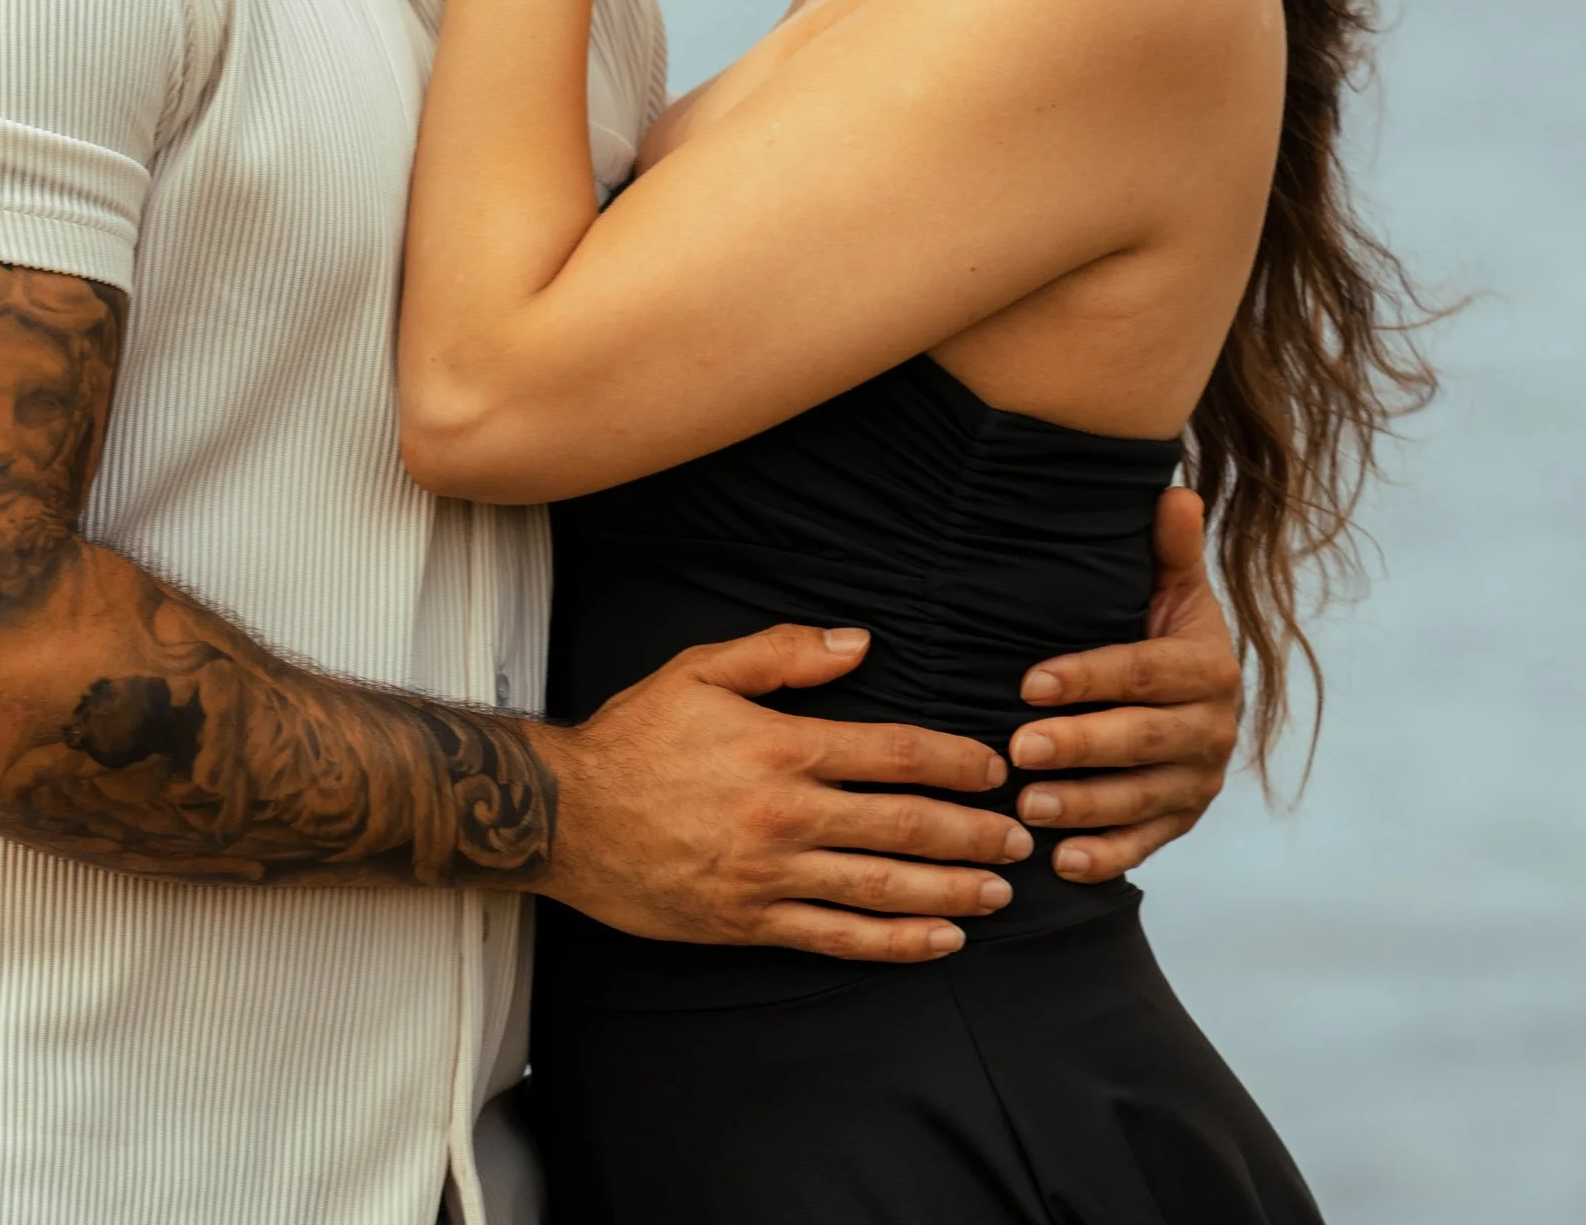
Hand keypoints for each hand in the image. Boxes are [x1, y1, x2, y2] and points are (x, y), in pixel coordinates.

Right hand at [534, 622, 1033, 963]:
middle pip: (903, 826)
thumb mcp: (702, 670)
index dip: (955, 762)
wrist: (563, 814)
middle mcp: (786, 815)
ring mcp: (770, 876)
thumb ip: (784, 653)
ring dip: (950, 891)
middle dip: (972, 833)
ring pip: (882, 887)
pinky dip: (895, 943)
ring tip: (999, 893)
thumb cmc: (635, 736)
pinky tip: (939, 941)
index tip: (994, 769)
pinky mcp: (749, 922)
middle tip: (1022, 839)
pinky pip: (838, 937)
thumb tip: (861, 643)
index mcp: (782, 748)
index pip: (894, 754)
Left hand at [1007, 487, 1240, 880]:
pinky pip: (1148, 844)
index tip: (1028, 683)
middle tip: (1018, 750)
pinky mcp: (1184, 821)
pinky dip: (1108, 855)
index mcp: (1207, 665)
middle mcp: (1214, 727)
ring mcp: (1200, 780)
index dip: (1088, 678)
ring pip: (1143, 797)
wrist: (1191, 693)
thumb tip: (1177, 492)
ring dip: (1085, 806)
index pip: (1144, 672)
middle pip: (1143, 739)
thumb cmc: (1159, 627)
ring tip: (1029, 807)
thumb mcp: (1170, 587)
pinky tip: (1063, 862)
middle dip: (1081, 746)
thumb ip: (1169, 549)